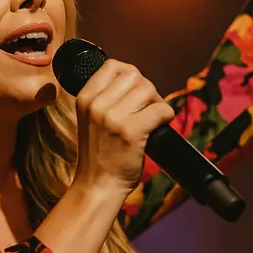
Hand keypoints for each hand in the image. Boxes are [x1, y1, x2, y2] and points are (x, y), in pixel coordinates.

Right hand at [71, 60, 175, 198]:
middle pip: (134, 75)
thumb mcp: (91, 119)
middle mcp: (96, 104)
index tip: (135, 92)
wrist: (98, 186)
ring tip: (153, 118)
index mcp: (85, 98)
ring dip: (157, 102)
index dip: (130, 75)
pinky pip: (160, 109)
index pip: (113, 66)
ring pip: (148, 89)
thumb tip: (136, 80)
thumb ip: (105, 98)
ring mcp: (112, 118)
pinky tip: (161, 126)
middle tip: (147, 108)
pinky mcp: (131, 132)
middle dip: (146, 89)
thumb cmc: (99, 154)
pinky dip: (167, 115)